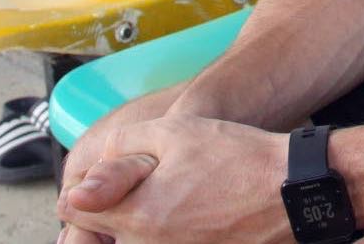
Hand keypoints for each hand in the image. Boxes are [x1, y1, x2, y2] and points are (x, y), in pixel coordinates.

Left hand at [57, 114, 290, 243]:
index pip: (73, 213)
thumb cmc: (236, 157)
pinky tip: (196, 215)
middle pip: (101, 236)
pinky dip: (169, 235)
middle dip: (113, 211)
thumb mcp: (177, 131)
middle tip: (150, 185)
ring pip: (132, 242)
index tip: (115, 175)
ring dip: (140, 225)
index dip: (89, 187)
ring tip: (176, 200)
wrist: (290, 189)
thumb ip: (120, 152)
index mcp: (136, 217)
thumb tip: (77, 185)